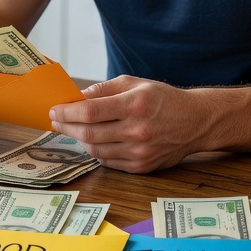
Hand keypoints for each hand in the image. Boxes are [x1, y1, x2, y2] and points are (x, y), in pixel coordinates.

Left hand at [48, 76, 209, 173]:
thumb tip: (77, 98)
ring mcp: (140, 151)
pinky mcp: (142, 167)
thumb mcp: (136, 83)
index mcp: (135, 104)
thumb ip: (105, 90)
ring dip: (80, 140)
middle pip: (89, 133)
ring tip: (74, 130)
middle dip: (66, 127)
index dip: (67, 112)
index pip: (90, 111)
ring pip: (96, 150)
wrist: (195, 122)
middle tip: (56, 122)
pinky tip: (95, 141)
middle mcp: (138, 130)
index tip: (54, 110)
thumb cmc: (163, 99)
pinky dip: (97, 151)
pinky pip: (109, 161)